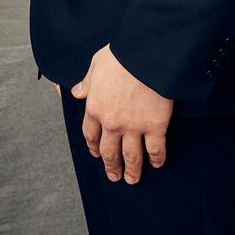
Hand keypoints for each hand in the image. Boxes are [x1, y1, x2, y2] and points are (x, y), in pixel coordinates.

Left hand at [71, 45, 173, 184]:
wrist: (146, 54)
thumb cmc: (121, 55)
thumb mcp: (96, 64)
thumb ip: (87, 82)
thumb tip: (76, 92)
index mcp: (95, 108)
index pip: (90, 134)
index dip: (93, 147)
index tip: (97, 154)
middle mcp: (112, 123)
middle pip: (109, 152)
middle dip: (112, 166)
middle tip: (114, 176)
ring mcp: (134, 127)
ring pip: (131, 156)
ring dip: (132, 170)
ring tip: (133, 180)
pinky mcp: (155, 126)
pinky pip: (156, 149)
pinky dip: (157, 159)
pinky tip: (158, 164)